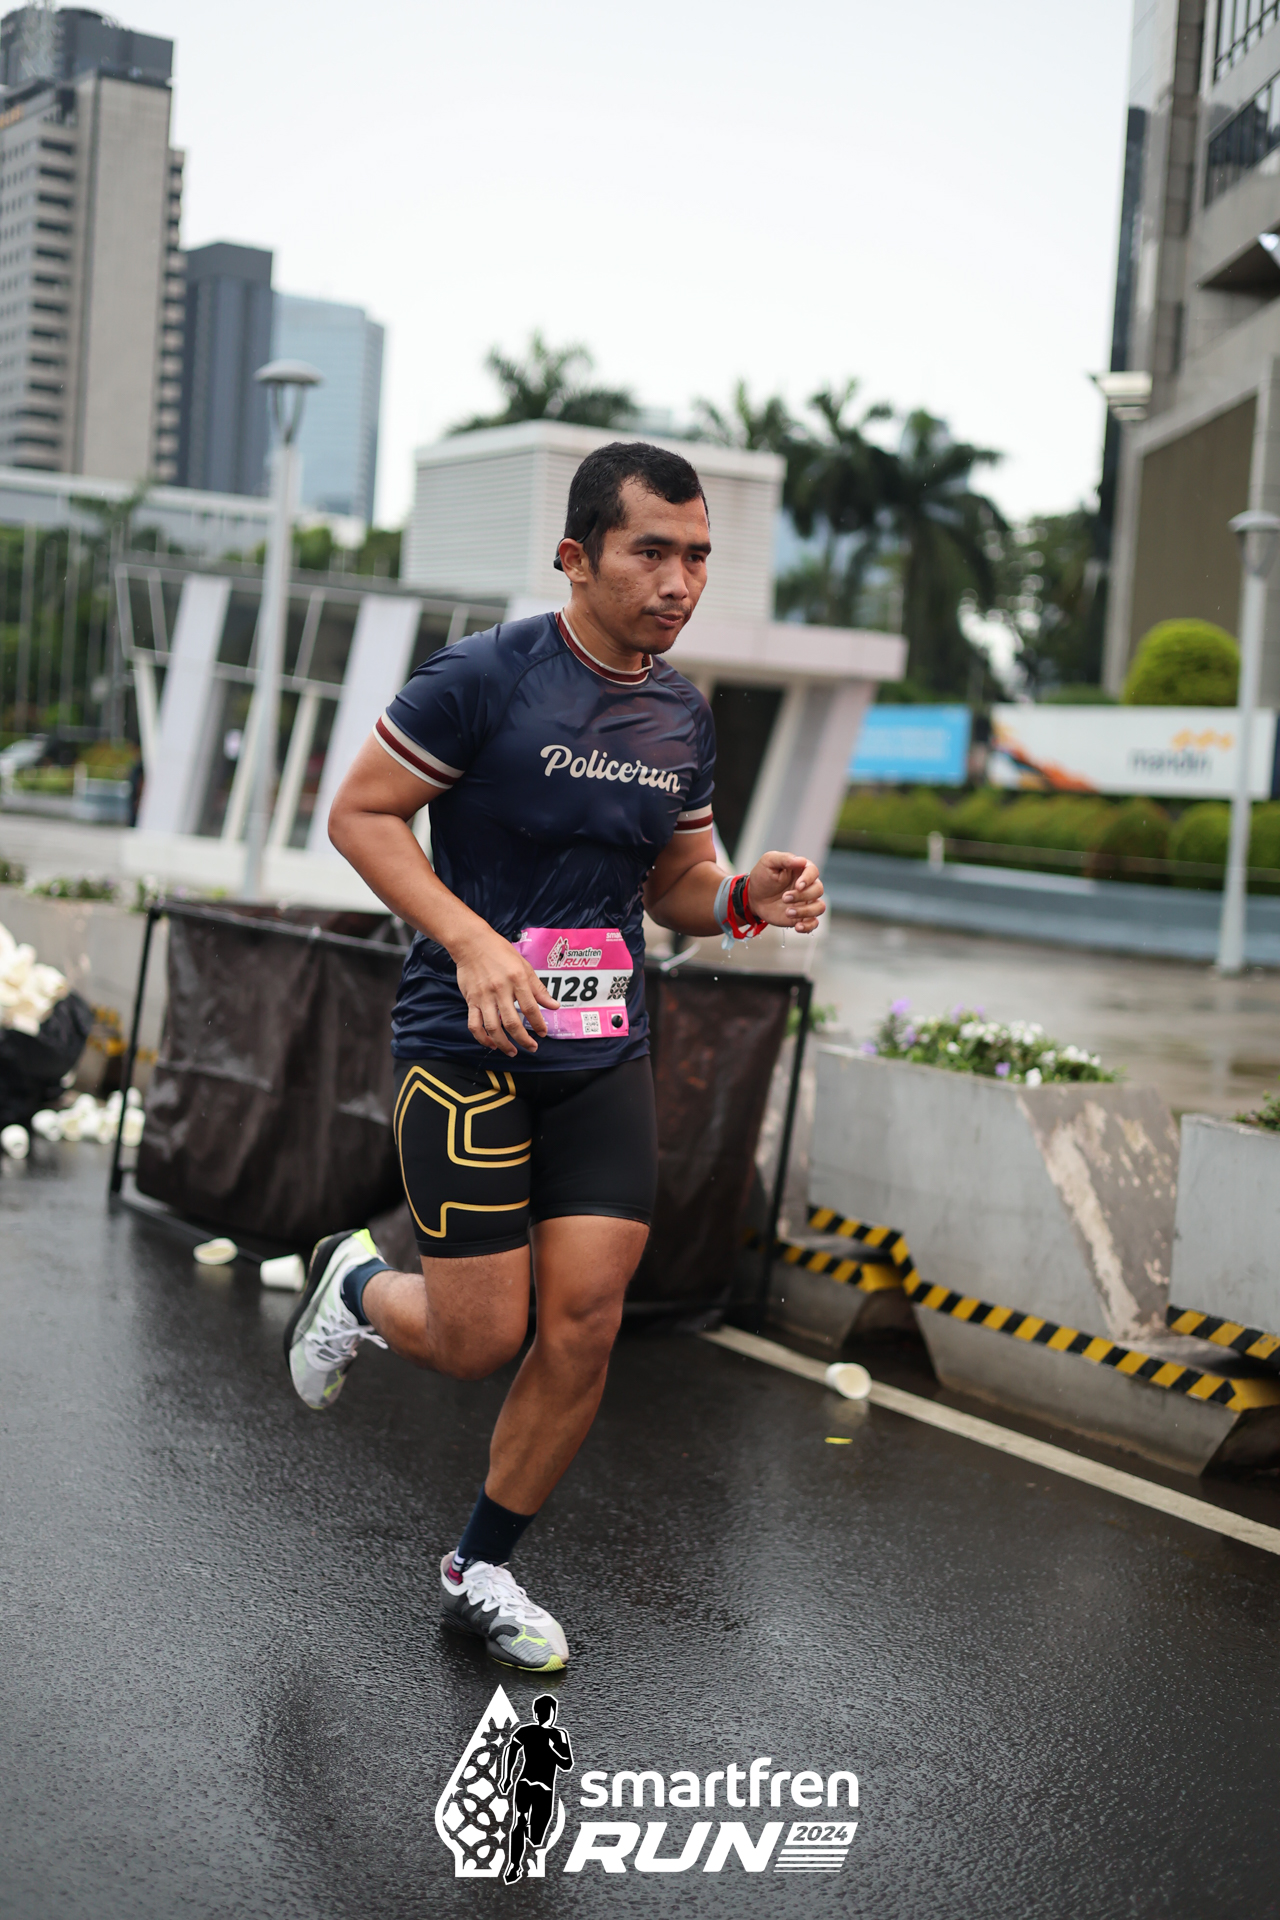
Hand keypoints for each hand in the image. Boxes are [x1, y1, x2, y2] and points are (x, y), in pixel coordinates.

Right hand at [452, 925, 557, 1055]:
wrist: (472, 943)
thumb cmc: (500, 953)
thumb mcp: (524, 966)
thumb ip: (538, 989)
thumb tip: (554, 1006)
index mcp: (516, 979)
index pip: (530, 1008)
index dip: (539, 1023)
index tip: (543, 1033)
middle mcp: (500, 989)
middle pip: (512, 1022)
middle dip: (524, 1039)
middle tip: (532, 1047)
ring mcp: (484, 997)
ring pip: (493, 1028)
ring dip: (504, 1044)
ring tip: (513, 1052)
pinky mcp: (471, 1000)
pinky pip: (474, 1024)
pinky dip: (482, 1038)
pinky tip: (491, 1044)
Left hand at [745, 851, 825, 933]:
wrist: (753, 897)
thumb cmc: (762, 877)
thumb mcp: (768, 862)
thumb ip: (784, 859)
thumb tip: (802, 861)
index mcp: (801, 870)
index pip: (814, 872)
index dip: (808, 879)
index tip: (798, 886)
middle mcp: (807, 886)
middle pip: (818, 890)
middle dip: (802, 896)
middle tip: (784, 898)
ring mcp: (806, 902)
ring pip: (819, 907)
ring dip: (806, 911)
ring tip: (788, 912)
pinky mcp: (802, 916)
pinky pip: (814, 923)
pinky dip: (808, 927)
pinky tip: (797, 926)